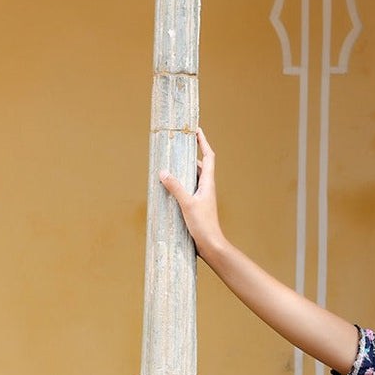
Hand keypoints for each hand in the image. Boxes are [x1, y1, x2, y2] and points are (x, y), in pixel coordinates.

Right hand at [160, 127, 224, 257]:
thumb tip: (163, 171)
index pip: (208, 156)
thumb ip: (175, 187)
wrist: (211, 245)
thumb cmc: (203, 225)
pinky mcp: (197, 205)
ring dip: (184, 169)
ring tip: (170, 163)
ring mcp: (202, 196)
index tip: (196, 130)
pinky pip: (189, 188)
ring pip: (193, 177)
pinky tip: (169, 186)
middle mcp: (207, 187)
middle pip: (200, 165)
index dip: (203, 142)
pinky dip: (181, 183)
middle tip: (178, 144)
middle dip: (190, 153)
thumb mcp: (187, 204)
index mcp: (208, 183)